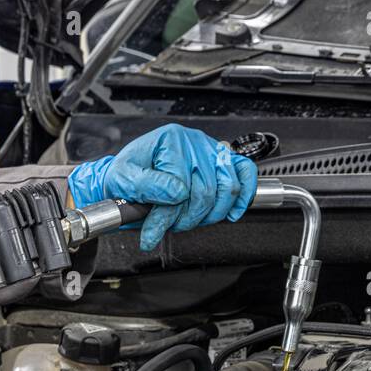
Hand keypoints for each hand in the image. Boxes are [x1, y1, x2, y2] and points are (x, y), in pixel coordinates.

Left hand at [67, 124, 257, 251]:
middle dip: (189, 217)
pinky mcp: (224, 161)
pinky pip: (246, 173)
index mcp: (170, 141)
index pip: (181, 184)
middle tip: (172, 225)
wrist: (130, 176)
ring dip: (210, 214)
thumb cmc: (128, 175)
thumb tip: (176, 193)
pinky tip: (230, 213)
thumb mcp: (124, 179)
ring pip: (228, 188)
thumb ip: (147, 186)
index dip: (168, 213)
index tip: (153, 229)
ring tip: (190, 219)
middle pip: (207, 190)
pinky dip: (243, 197)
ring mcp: (212, 151)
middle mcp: (194, 142)